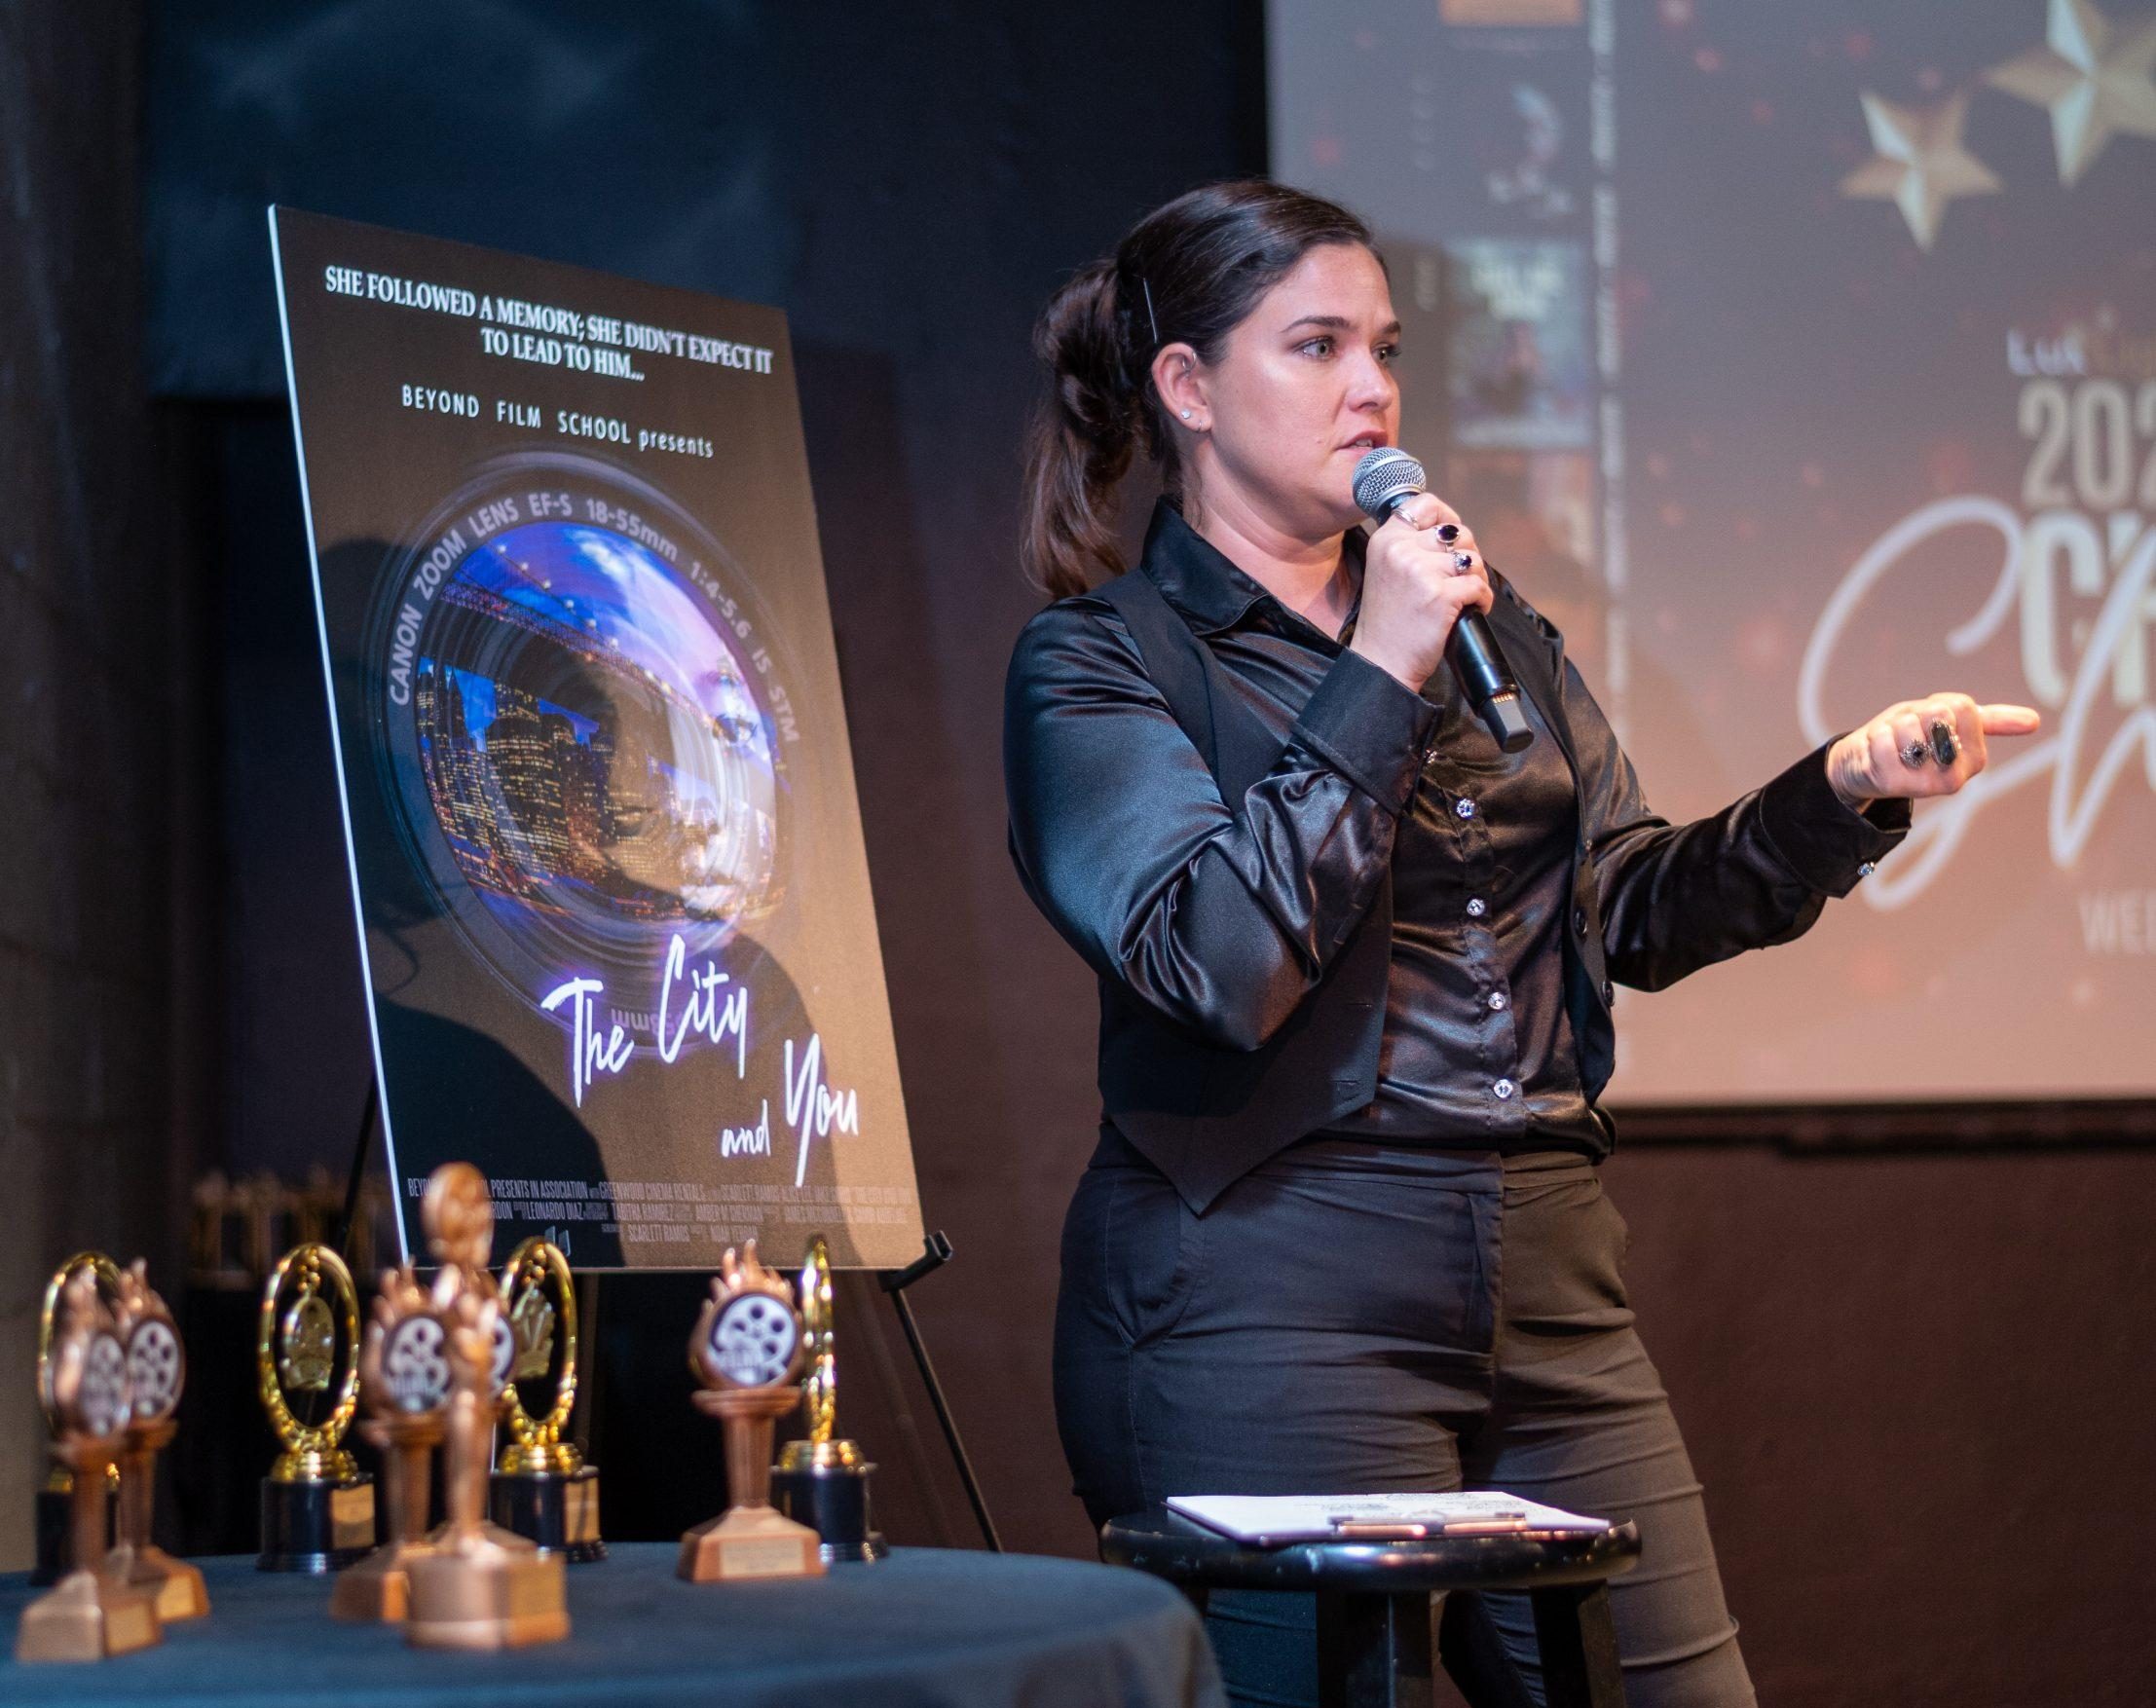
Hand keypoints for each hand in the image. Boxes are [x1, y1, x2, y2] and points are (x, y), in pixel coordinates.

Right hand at [1349, 492, 1495, 692]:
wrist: (1382, 662)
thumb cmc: (1389, 620)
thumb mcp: (1385, 570)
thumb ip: (1410, 545)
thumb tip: (1452, 530)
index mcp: (1386, 540)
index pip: (1426, 504)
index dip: (1448, 517)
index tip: (1452, 539)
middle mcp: (1401, 550)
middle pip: (1457, 533)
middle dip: (1468, 555)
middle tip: (1460, 578)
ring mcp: (1420, 572)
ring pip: (1472, 559)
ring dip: (1478, 578)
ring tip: (1467, 595)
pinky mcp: (1440, 596)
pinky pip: (1479, 586)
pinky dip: (1483, 599)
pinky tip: (1473, 609)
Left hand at [1825, 693, 2041, 810]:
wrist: (1862, 764)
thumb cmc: (1908, 739)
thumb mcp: (1949, 724)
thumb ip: (1989, 721)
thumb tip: (2034, 721)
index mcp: (1975, 759)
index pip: (1962, 706)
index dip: (1937, 704)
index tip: (1929, 720)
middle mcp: (1956, 777)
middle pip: (1938, 713)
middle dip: (1915, 715)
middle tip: (1906, 734)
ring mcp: (1924, 785)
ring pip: (1908, 725)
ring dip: (1891, 727)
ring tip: (1891, 745)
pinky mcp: (1893, 785)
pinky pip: (1882, 738)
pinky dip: (1873, 737)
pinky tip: (1875, 753)